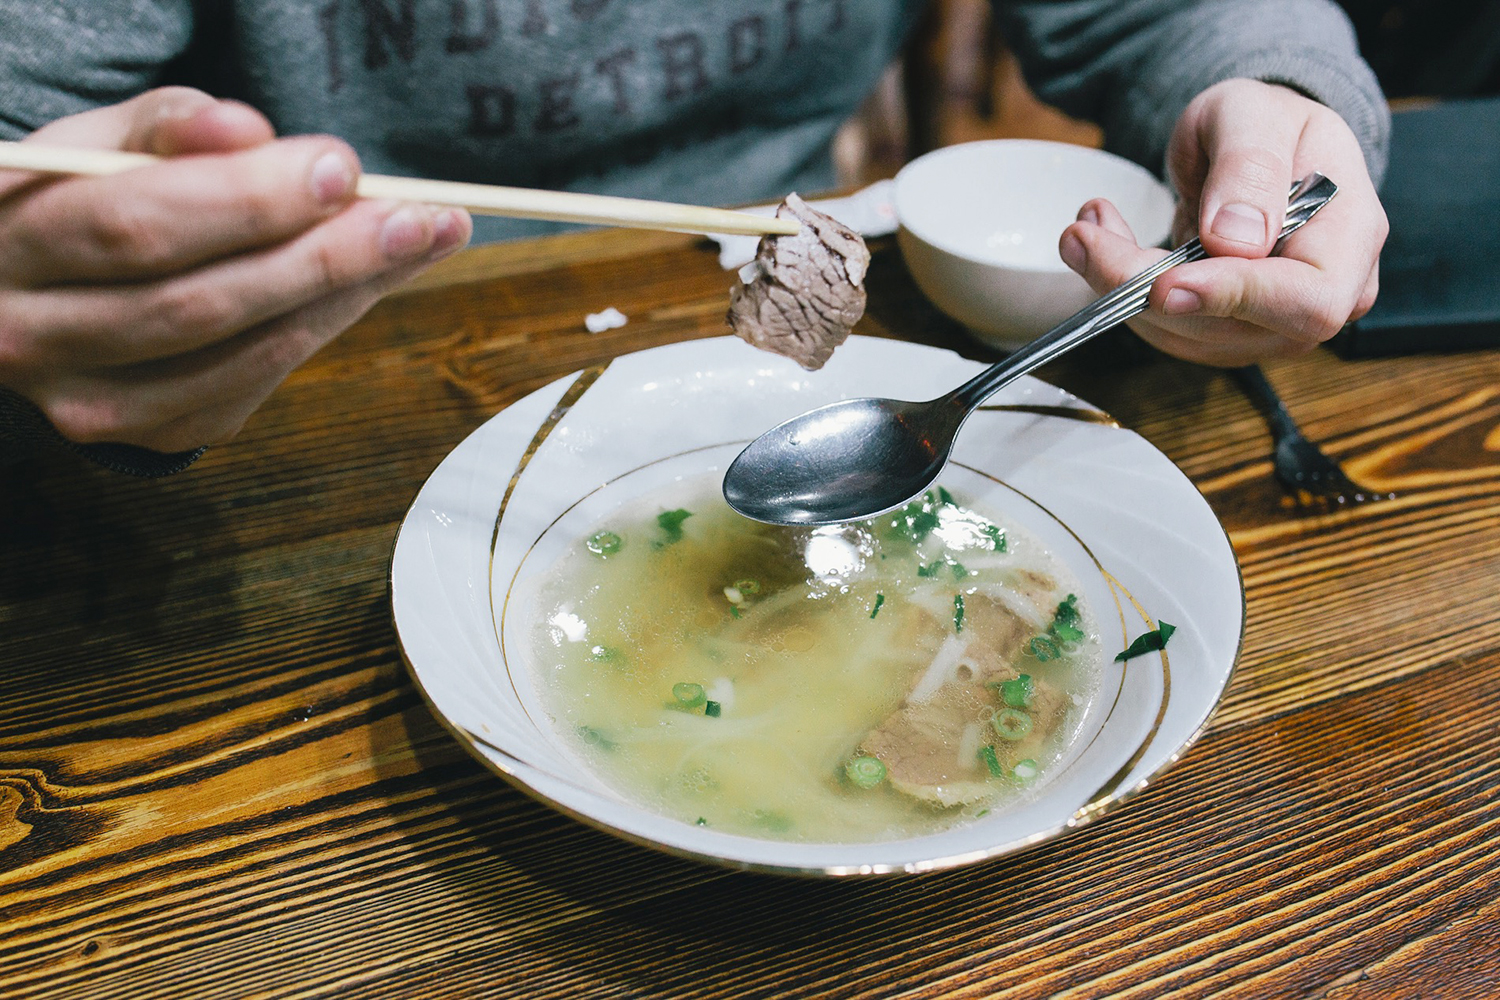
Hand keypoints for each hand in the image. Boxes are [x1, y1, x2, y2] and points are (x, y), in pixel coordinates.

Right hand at [0, 87, 470, 452]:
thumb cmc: (77, 201)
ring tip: (423, 241)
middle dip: (323, 256)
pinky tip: (372, 281)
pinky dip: (323, 326)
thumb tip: (249, 132)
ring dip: (347, 295)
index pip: (136, 225)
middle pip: (199, 304)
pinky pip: (256, 383)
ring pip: (240, 354)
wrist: (31, 291)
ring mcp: (89, 402)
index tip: (340, 168)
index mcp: (6, 239)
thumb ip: (170, 128)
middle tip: (417, 217)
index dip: (247, 200)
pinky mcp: (148, 433)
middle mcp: (31, 335)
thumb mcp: (98, 143)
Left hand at [1058, 78, 1386, 366]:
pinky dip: (1122, 294)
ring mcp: (1274, 324)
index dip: (1236, 298)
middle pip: (1237, 328)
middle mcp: (1323, 295)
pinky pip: (1166, 330)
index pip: (1308, 299)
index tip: (1165, 282)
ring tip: (1089, 229)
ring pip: (1187, 336)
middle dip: (1150, 292)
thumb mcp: (1254, 114)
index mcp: (1351, 236)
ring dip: (1122, 291)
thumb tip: (1235, 241)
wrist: (1253, 146)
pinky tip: (1107, 245)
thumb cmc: (1266, 124)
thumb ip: (1249, 167)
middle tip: (1086, 237)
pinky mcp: (1225, 333)